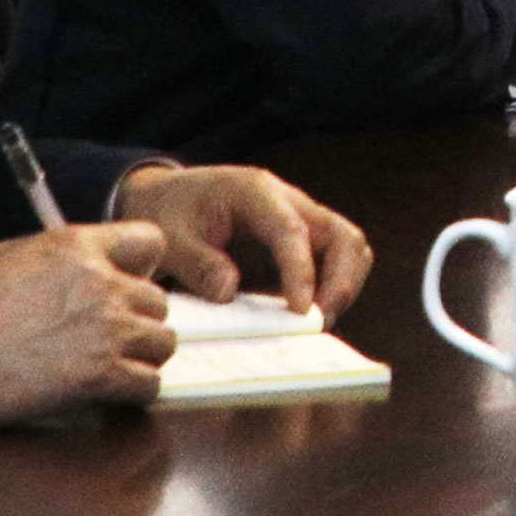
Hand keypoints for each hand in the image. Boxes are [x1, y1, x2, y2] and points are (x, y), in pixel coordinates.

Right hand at [0, 222, 172, 422]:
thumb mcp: (8, 256)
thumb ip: (56, 258)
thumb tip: (74, 265)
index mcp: (77, 248)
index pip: (149, 241)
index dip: (143, 263)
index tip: (132, 279)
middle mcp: (101, 284)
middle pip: (157, 299)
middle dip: (138, 316)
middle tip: (112, 331)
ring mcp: (106, 330)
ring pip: (162, 341)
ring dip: (142, 353)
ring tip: (116, 361)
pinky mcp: (101, 375)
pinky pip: (148, 383)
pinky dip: (135, 389)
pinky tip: (114, 389)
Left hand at [108, 164, 376, 316]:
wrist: (167, 198)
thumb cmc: (168, 213)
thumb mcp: (167, 237)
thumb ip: (195, 263)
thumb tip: (229, 293)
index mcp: (256, 192)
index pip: (293, 230)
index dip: (301, 271)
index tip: (300, 310)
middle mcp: (290, 203)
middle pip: (342, 236)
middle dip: (342, 281)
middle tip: (320, 322)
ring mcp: (301, 223)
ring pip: (349, 250)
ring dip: (342, 287)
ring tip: (315, 324)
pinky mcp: (302, 246)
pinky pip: (333, 266)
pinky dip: (330, 292)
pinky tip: (303, 319)